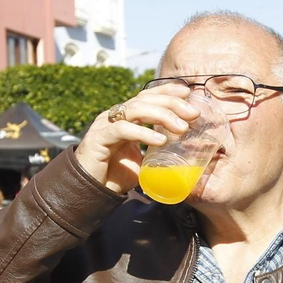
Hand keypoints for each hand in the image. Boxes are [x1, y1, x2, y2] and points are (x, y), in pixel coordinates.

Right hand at [76, 90, 198, 194]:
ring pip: (135, 109)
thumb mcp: (142, 161)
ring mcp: (105, 125)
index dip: (167, 91)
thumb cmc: (115, 176)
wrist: (89, 192)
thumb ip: (158, 154)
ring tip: (181, 128)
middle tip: (193, 113)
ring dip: (161, 115)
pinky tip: (159, 141)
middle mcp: (114, 117)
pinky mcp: (98, 138)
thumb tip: (185, 157)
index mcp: (125, 118)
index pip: (147, 96)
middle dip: (171, 103)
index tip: (188, 92)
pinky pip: (122, 129)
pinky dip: (143, 133)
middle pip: (144, 99)